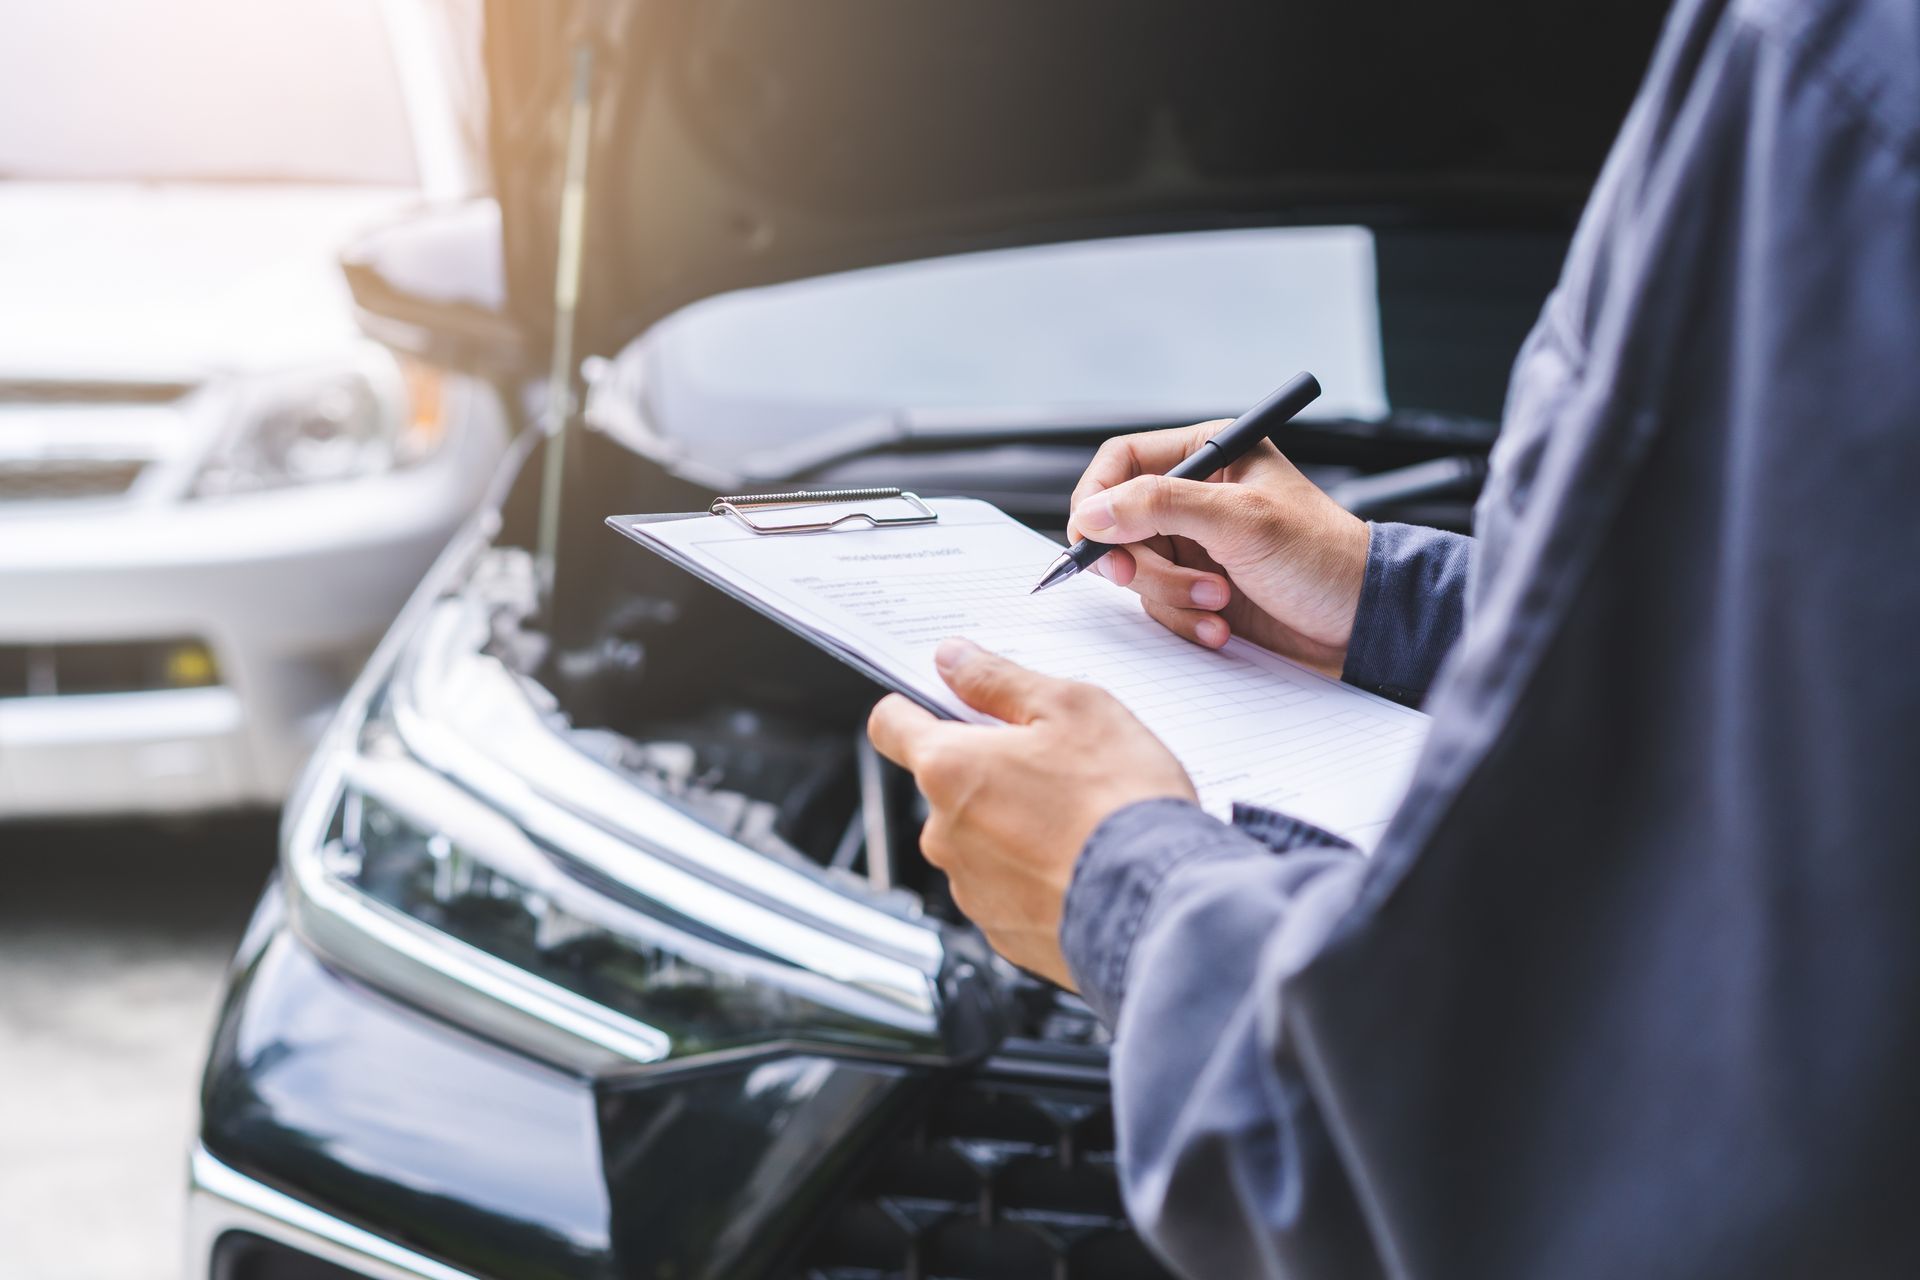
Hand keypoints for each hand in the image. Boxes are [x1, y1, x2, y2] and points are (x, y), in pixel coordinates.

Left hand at [867, 638, 1195, 987]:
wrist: (1159, 905)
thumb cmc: (1120, 801)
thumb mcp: (1071, 708)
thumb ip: (1000, 680)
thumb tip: (953, 660)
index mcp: (949, 769)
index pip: (890, 726)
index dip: (912, 706)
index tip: (943, 701)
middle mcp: (944, 834)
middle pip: (946, 785)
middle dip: (988, 769)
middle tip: (1053, 763)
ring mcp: (971, 889)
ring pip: (979, 839)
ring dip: (1014, 824)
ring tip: (1079, 819)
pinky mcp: (1004, 933)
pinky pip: (1008, 888)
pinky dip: (1036, 873)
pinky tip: (1083, 862)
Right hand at [1068, 423, 1369, 674]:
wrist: (1361, 623)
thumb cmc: (1322, 557)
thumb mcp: (1241, 521)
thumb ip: (1161, 506)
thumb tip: (1093, 511)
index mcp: (1209, 455)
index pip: (1121, 462)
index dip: (1097, 498)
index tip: (1092, 539)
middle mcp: (1195, 496)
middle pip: (1118, 522)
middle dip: (1138, 560)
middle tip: (1143, 579)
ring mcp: (1194, 545)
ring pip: (1134, 570)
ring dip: (1170, 595)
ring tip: (1218, 601)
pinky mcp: (1197, 589)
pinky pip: (1157, 605)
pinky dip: (1183, 620)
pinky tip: (1220, 625)